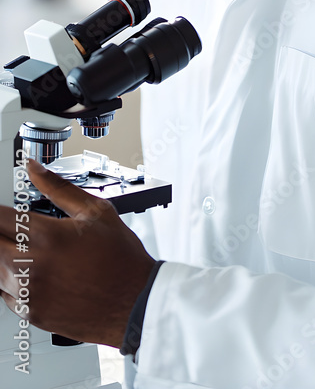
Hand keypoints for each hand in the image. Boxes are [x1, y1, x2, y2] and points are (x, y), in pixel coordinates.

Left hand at [0, 159, 155, 347]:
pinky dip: (9, 280)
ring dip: (2, 255)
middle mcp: (31, 266)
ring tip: (22, 248)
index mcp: (46, 236)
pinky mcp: (30, 313)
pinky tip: (29, 271)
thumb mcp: (95, 211)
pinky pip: (4, 292)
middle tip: (13, 228)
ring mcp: (28, 292)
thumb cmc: (120, 258)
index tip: (3, 210)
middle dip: (0, 231)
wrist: (134, 302)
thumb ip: (59, 187)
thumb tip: (34, 168)